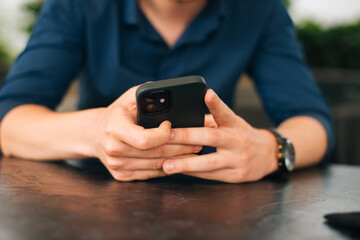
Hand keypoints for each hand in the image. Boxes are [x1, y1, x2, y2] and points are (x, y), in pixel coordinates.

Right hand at [91, 86, 201, 180]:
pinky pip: (150, 174)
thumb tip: (169, 91)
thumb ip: (147, 94)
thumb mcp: (128, 98)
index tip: (170, 125)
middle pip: (155, 154)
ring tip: (194, 151)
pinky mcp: (121, 176)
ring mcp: (117, 166)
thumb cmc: (118, 113)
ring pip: (155, 166)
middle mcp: (113, 150)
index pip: (145, 139)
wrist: (95, 134)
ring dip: (178, 160)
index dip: (163, 135)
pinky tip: (179, 161)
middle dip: (180, 148)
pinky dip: (167, 168)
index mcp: (114, 129)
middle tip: (198, 142)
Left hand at [162, 89, 277, 182]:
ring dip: (186, 164)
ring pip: (209, 163)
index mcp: (235, 124)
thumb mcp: (232, 124)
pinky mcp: (235, 176)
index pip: (225, 112)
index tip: (207, 93)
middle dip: (187, 136)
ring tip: (167, 165)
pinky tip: (178, 171)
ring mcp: (237, 160)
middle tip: (168, 136)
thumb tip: (181, 120)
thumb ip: (210, 121)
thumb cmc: (242, 136)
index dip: (216, 103)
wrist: (268, 155)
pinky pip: (210, 175)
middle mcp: (237, 141)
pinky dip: (192, 173)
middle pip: (211, 137)